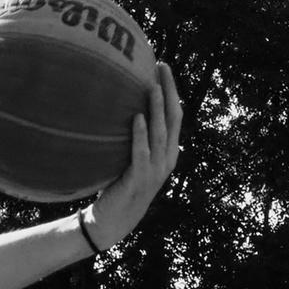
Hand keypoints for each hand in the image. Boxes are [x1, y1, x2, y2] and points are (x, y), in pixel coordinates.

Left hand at [86, 62, 182, 249]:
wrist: (112, 221)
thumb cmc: (120, 185)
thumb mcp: (134, 157)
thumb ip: (136, 137)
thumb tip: (123, 103)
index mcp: (168, 152)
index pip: (176, 115)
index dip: (172, 90)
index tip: (163, 67)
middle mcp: (167, 160)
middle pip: (174, 119)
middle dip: (169, 91)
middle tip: (161, 67)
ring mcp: (155, 171)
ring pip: (161, 134)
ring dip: (157, 109)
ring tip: (151, 86)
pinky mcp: (138, 180)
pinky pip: (141, 153)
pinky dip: (140, 135)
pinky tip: (136, 117)